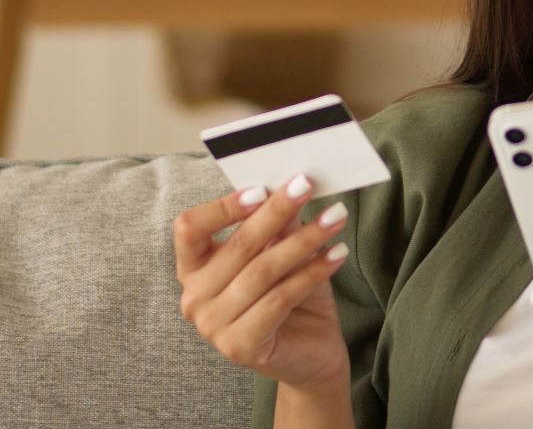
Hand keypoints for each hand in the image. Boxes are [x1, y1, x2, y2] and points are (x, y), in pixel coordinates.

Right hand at [173, 174, 350, 389]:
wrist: (310, 352)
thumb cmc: (292, 296)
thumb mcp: (284, 252)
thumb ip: (279, 224)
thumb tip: (290, 184)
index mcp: (193, 269)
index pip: (189, 229)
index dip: (223, 207)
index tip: (261, 188)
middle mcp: (194, 298)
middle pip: (237, 245)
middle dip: (277, 211)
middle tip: (308, 185)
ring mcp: (213, 326)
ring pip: (263, 270)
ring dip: (305, 239)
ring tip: (336, 217)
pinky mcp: (240, 346)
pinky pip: (280, 298)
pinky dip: (313, 272)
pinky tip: (338, 253)